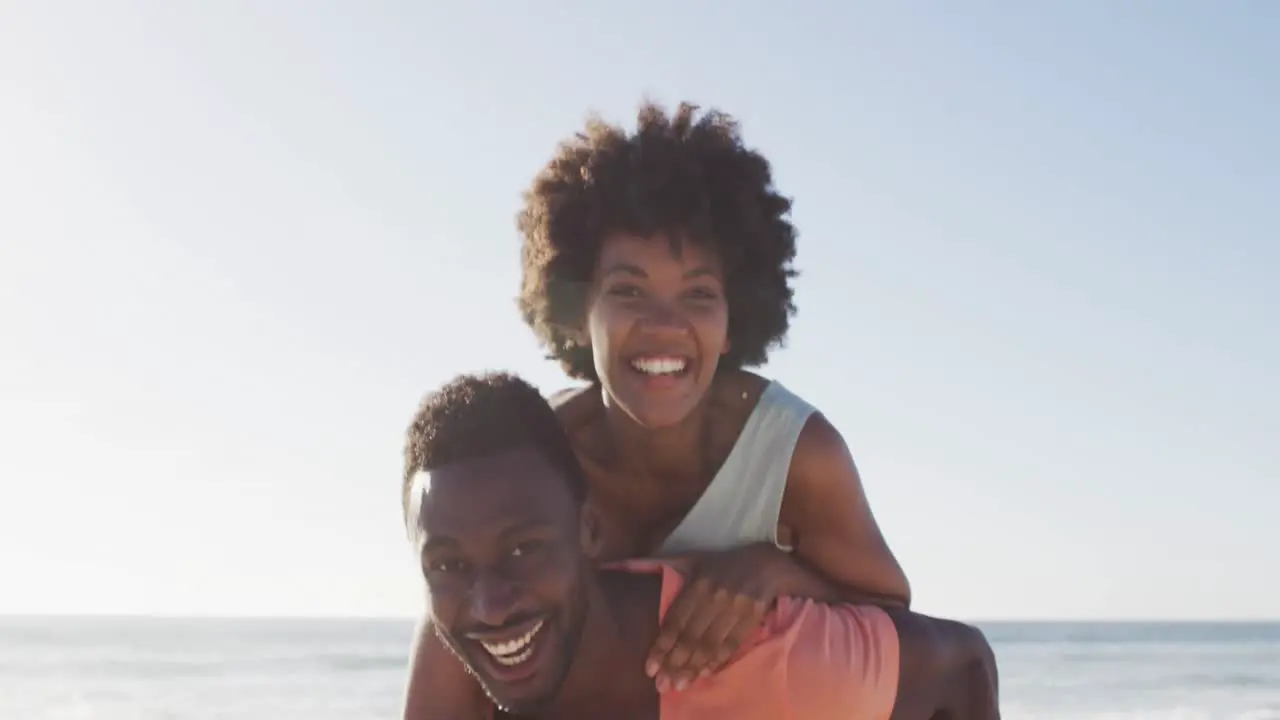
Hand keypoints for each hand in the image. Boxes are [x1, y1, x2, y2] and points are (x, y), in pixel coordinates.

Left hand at [645, 543, 791, 691]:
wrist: (764, 564)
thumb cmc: (721, 564)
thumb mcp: (691, 559)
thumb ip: (662, 565)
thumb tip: (625, 565)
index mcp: (697, 584)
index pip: (675, 621)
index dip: (661, 647)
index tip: (650, 669)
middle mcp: (714, 597)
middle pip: (690, 637)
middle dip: (674, 663)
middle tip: (663, 685)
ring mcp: (734, 608)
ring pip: (709, 643)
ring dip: (693, 667)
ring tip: (679, 685)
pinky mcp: (752, 617)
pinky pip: (731, 644)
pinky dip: (717, 660)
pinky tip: (704, 673)